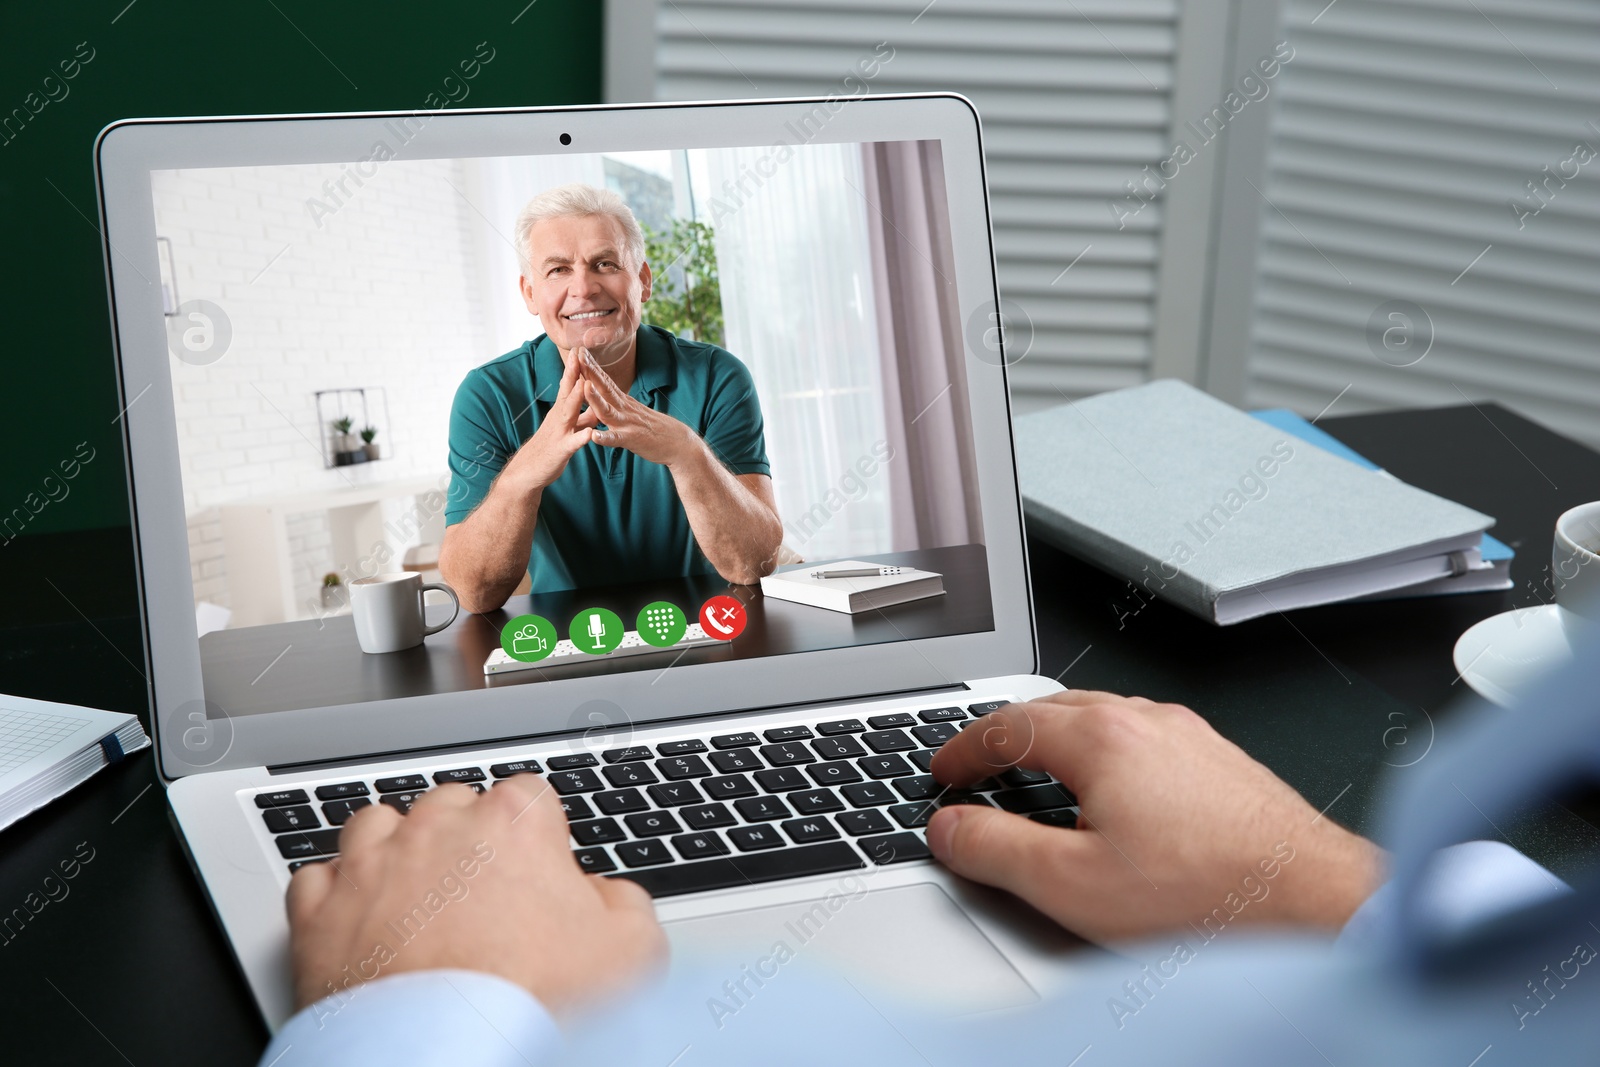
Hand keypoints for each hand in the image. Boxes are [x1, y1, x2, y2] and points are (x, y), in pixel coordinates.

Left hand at [285, 775, 664, 1016]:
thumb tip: (606, 897)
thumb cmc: (534, 1004)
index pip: (529, 796)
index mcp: (512, 823)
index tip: (540, 874)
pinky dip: (336, 896)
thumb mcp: (632, 951)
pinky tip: (359, 922)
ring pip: (377, 826)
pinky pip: (317, 880)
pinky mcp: (318, 915)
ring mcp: (370, 867)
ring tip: (416, 896)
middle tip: (483, 896)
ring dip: (396, 850)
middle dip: (466, 839)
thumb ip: (623, 903)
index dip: (538, 837)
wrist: (449, 1060)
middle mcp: (436, 829)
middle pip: (452, 804)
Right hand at [501, 351, 596, 493]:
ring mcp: (559, 432)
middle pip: (567, 391)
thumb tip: (595, 402)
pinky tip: (591, 434)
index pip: (569, 385)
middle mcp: (558, 417)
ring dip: (577, 398)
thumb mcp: (568, 427)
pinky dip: (582, 437)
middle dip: (573, 372)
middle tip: (579, 353)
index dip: (574, 367)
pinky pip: (573, 443)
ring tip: (585, 383)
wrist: (529, 471)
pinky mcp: (561, 450)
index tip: (580, 347)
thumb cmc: (551, 446)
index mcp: (561, 411)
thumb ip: (583, 415)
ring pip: (569, 412)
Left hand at [579, 350, 693, 466]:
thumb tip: (603, 389)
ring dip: (596, 399)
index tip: (579, 350)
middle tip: (578, 354)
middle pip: (605, 388)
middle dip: (590, 372)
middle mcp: (624, 408)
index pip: (605, 380)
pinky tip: (594, 436)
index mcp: (622, 401)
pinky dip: (606, 438)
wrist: (678, 443)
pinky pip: (617, 439)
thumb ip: (617, 401)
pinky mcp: (632, 440)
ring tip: (584, 386)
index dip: (592, 366)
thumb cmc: (653, 429)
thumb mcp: (632, 410)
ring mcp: (628, 424)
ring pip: (608, 411)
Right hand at [927, 691, 1383, 942]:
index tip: (943, 771)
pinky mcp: (1221, 761)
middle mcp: (1148, 720)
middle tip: (977, 767)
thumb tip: (950, 829)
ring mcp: (1190, 736)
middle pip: (1053, 709)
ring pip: (1103, 718)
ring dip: (1057, 741)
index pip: (1007, 725)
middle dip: (1006, 736)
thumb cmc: (1208, 897)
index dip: (962, 750)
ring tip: (1034, 776)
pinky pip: (1143, 738)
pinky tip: (1110, 795)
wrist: (1316, 905)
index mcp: (1103, 737)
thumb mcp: (1072, 885)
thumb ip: (996, 851)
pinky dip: (1104, 754)